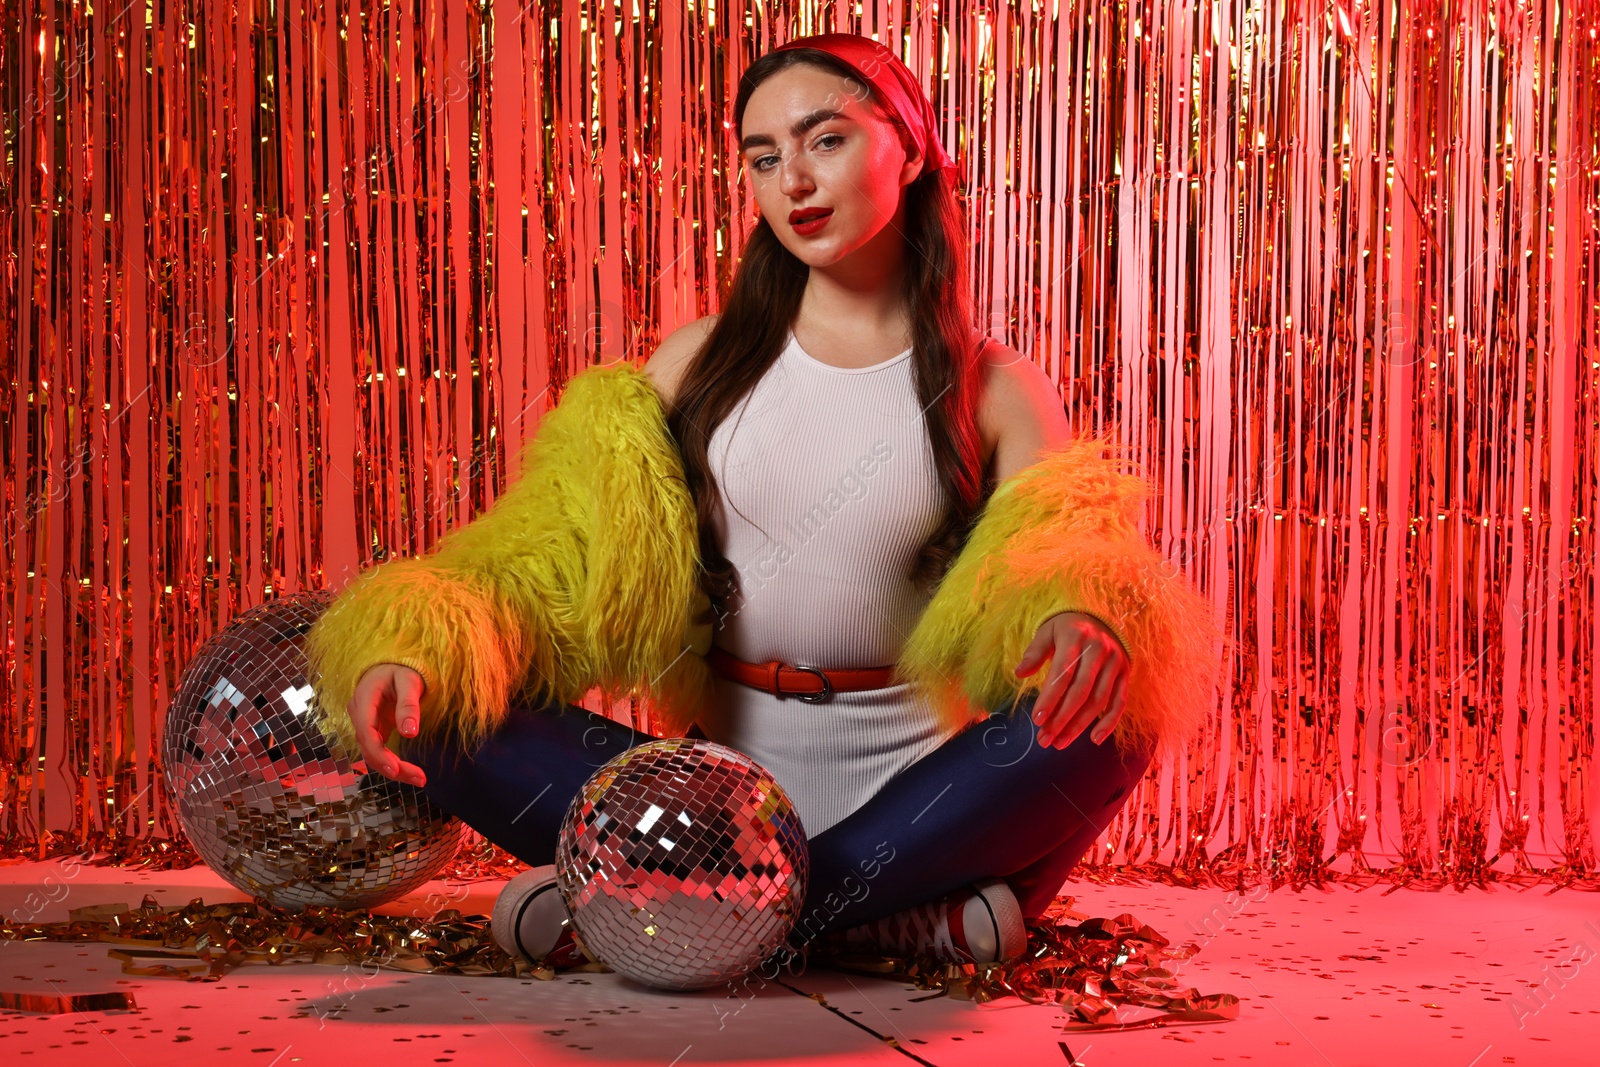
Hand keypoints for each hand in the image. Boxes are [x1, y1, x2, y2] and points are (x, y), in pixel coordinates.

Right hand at [349, 663, 428, 785]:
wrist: (392, 664)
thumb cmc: (402, 669)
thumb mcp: (410, 681)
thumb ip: (409, 705)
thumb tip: (410, 734)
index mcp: (364, 699)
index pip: (365, 732)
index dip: (378, 753)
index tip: (395, 769)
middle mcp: (359, 714)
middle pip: (369, 747)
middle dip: (391, 766)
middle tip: (419, 778)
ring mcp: (364, 723)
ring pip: (372, 753)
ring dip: (393, 769)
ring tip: (419, 778)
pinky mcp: (373, 730)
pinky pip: (378, 750)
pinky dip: (392, 762)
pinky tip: (409, 772)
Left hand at [1014, 612, 1129, 748]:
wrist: (1100, 617)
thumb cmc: (1066, 627)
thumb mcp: (1048, 631)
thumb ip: (1035, 652)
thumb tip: (1019, 673)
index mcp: (1076, 636)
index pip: (1062, 673)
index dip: (1050, 698)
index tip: (1037, 720)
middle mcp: (1099, 649)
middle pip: (1080, 691)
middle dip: (1061, 719)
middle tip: (1045, 739)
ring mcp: (1115, 662)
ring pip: (1098, 700)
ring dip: (1079, 726)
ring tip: (1060, 742)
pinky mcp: (1126, 672)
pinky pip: (1120, 702)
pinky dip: (1109, 723)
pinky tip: (1095, 739)